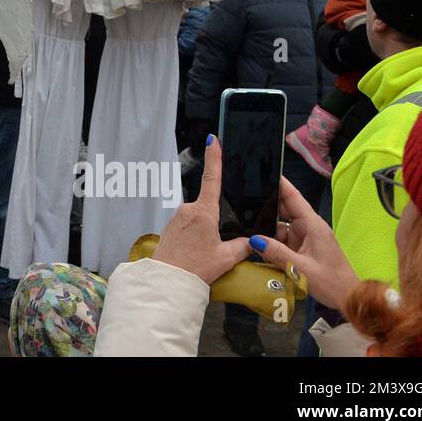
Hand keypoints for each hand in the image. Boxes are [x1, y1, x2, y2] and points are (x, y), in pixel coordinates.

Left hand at [152, 135, 252, 284]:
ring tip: (203, 254)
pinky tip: (195, 252)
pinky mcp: (170, 226)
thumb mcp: (226, 258)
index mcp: (204, 212)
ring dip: (205, 230)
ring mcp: (177, 217)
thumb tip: (254, 240)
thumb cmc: (195, 268)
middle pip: (208, 205)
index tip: (213, 140)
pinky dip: (195, 235)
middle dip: (216, 220)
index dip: (214, 157)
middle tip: (215, 245)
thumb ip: (243, 246)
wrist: (167, 281)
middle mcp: (189, 209)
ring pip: (198, 218)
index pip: (212, 178)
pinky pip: (188, 225)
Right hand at [248, 177, 359, 309]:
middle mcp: (309, 227)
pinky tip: (262, 250)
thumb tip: (254, 239)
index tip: (264, 172)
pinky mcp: (304, 248)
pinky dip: (274, 245)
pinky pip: (284, 241)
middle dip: (266, 210)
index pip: (293, 198)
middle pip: (284, 211)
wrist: (348, 299)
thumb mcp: (300, 268)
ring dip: (269, 233)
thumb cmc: (330, 282)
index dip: (279, 183)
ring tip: (251, 236)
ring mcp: (307, 238)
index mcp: (313, 225)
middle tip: (244, 208)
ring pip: (281, 228)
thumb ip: (276, 253)